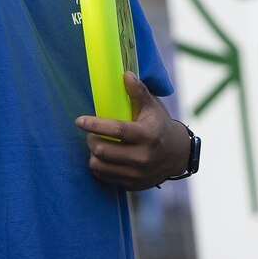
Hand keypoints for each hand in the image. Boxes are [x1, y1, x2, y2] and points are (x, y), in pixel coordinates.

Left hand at [75, 73, 188, 189]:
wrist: (177, 155)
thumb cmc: (160, 126)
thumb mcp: (152, 107)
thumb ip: (138, 91)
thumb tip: (125, 75)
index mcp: (147, 136)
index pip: (116, 130)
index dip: (94, 125)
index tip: (79, 121)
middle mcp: (143, 157)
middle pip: (102, 150)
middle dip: (91, 139)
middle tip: (92, 133)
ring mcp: (137, 174)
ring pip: (99, 166)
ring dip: (93, 153)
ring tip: (97, 144)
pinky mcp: (132, 184)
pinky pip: (104, 177)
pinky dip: (99, 166)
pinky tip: (103, 157)